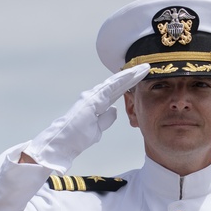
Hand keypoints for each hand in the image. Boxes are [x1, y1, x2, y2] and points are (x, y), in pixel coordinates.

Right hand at [23, 64, 149, 172]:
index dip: (129, 85)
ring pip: (115, 82)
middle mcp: (95, 96)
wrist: (63, 142)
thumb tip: (114, 110)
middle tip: (146, 68)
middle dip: (132, 76)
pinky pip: (110, 87)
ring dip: (130, 75)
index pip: (117, 92)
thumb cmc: (77, 137)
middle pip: (118, 84)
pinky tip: (131, 74)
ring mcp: (93, 95)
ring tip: (143, 68)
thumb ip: (106, 118)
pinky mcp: (92, 98)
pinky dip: (121, 80)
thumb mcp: (97, 129)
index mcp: (97, 103)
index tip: (142, 78)